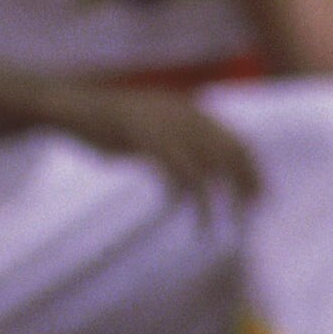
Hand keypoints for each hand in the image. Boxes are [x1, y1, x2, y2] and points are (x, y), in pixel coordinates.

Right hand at [47, 80, 258, 198]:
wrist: (72, 106)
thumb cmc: (112, 124)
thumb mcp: (155, 130)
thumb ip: (181, 142)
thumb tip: (209, 172)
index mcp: (190, 110)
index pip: (236, 141)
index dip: (252, 170)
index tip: (260, 198)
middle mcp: (182, 113)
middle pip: (227, 152)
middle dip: (243, 185)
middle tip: (249, 216)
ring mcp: (162, 122)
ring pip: (202, 165)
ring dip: (210, 200)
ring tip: (210, 226)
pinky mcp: (141, 135)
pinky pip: (171, 168)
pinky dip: (179, 192)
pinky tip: (177, 209)